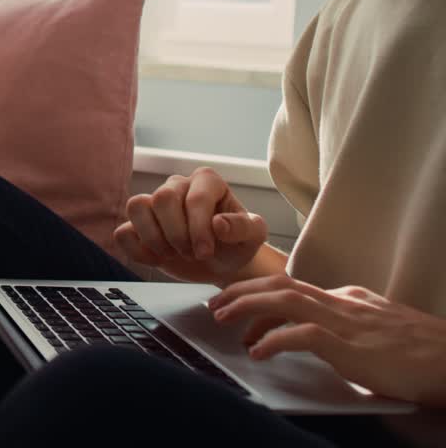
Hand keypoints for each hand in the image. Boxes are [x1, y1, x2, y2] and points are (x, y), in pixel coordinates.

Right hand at [114, 168, 267, 283]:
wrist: (218, 263)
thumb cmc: (235, 245)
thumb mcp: (252, 237)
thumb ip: (244, 227)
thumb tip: (219, 223)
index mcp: (207, 181)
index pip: (195, 198)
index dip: (199, 228)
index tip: (206, 252)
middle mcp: (178, 185)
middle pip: (162, 198)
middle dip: (176, 233)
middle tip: (191, 253)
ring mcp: (154, 203)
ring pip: (136, 206)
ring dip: (153, 238)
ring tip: (172, 253)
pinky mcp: (137, 225)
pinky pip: (122, 231)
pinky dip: (137, 250)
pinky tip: (157, 259)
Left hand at [210, 274, 445, 406]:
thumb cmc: (420, 352)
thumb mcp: (375, 329)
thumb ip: (346, 325)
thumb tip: (315, 334)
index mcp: (347, 298)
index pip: (293, 288)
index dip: (259, 295)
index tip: (238, 308)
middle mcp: (342, 301)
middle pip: (280, 283)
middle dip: (242, 291)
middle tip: (216, 305)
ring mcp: (345, 320)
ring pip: (283, 298)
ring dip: (247, 305)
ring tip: (223, 317)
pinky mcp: (350, 344)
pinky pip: (302, 334)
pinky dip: (273, 339)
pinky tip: (258, 351)